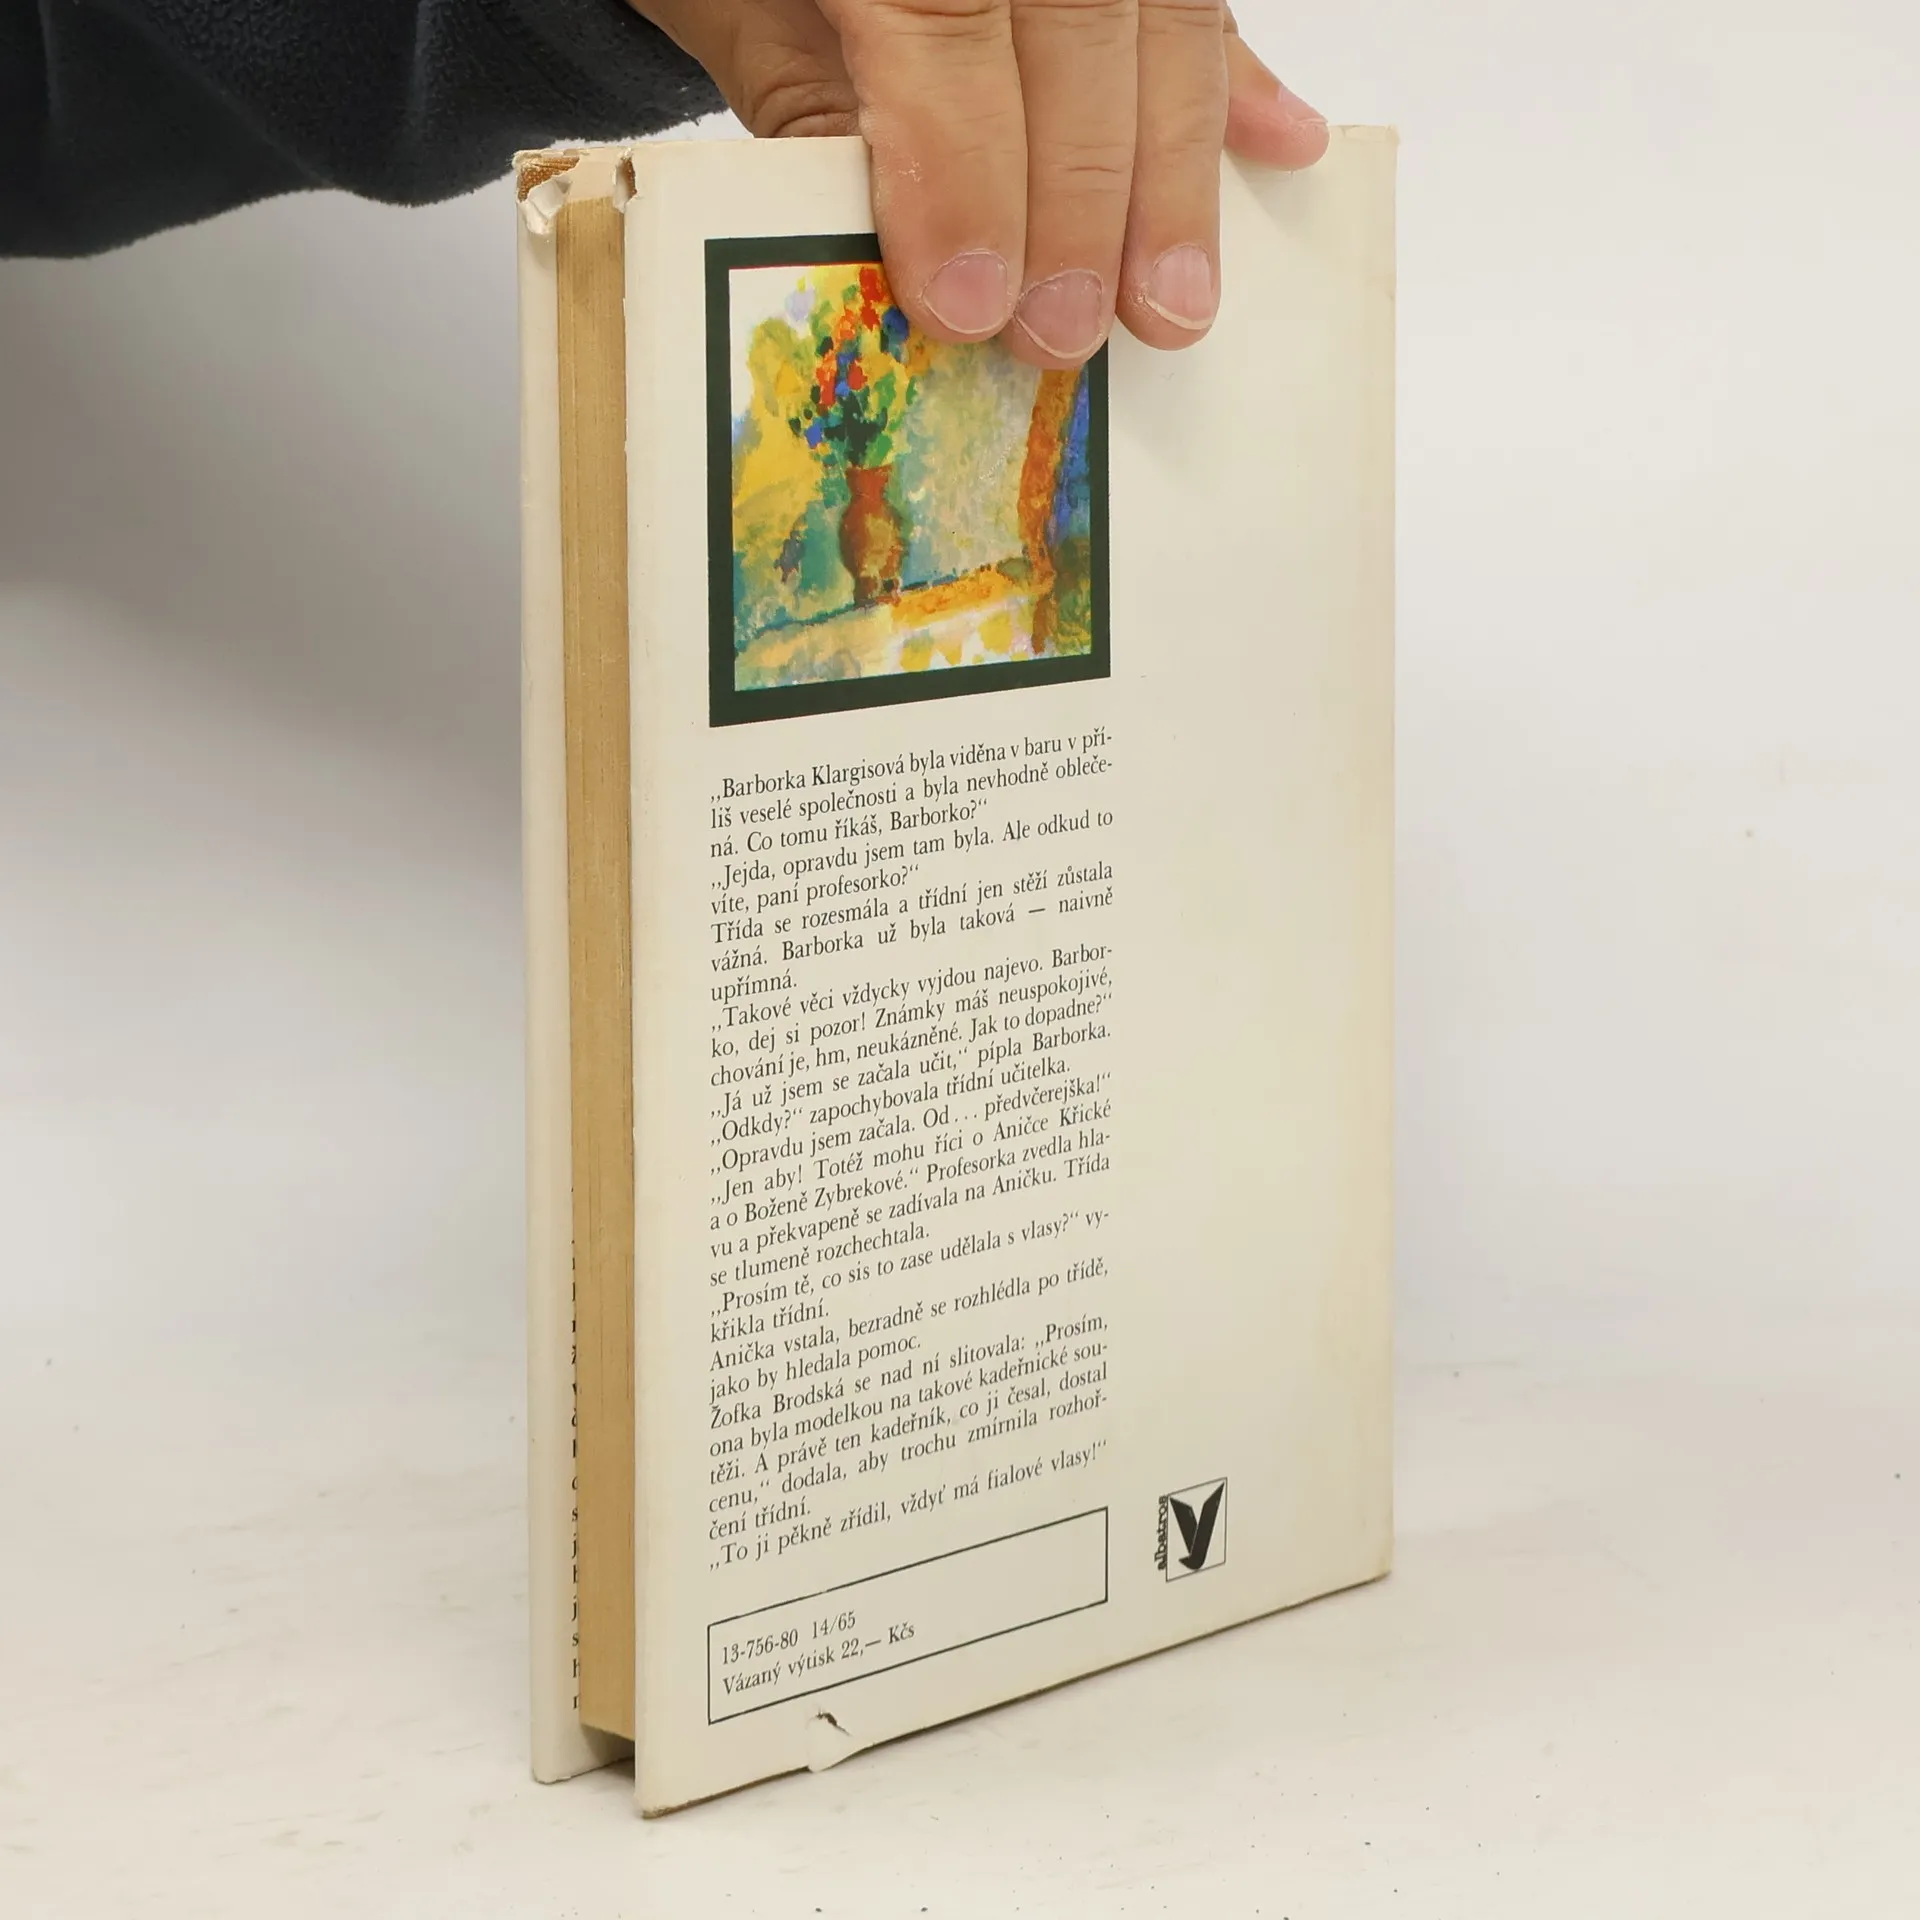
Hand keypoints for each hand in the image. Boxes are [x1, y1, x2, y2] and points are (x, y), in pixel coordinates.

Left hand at [627, 0, 1327, 365]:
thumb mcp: (730, 2)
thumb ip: (813, 103)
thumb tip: (911, 257)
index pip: (948, 14)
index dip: (967, 167)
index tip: (970, 303)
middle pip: (1086, 21)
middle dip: (1081, 197)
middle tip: (1064, 334)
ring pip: (1162, 14)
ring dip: (1175, 170)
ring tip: (1172, 302)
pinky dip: (1234, 75)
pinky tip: (1281, 143)